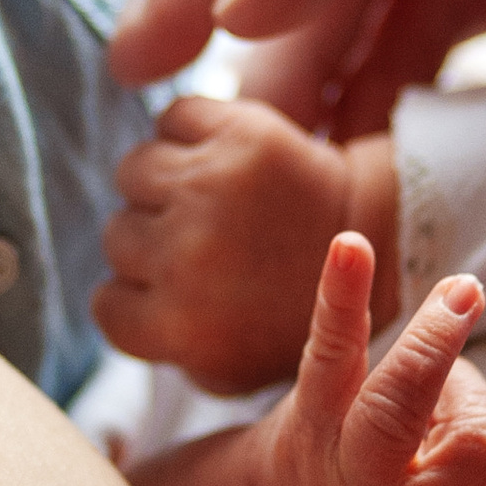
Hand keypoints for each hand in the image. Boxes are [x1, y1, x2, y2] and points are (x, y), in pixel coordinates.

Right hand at [96, 97, 398, 393]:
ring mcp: (209, 189)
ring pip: (134, 170)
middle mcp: (185, 256)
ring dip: (162, 179)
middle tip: (199, 239)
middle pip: (117, 234)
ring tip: (205, 192)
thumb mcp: (231, 369)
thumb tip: (120, 308)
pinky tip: (219, 154)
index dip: (136, 294)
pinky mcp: (240, 134)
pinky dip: (189, 129)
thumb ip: (168, 351)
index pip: (105, 304)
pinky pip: (174, 117)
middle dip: (152, 237)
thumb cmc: (300, 309)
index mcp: (179, 324)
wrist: (379, 245)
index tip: (170, 287)